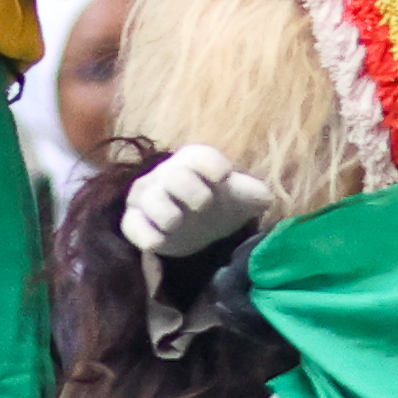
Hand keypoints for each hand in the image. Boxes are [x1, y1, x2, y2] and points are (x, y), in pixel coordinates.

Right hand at [120, 144, 274, 257]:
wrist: (198, 225)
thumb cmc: (221, 204)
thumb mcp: (243, 198)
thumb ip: (254, 194)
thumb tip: (264, 198)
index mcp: (194, 161)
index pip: (199, 156)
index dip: (212, 165)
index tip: (224, 178)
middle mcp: (167, 173)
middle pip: (173, 176)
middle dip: (190, 190)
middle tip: (204, 205)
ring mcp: (147, 197)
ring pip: (149, 198)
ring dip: (166, 213)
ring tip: (179, 223)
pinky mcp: (134, 222)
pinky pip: (132, 225)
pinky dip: (145, 234)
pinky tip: (160, 241)